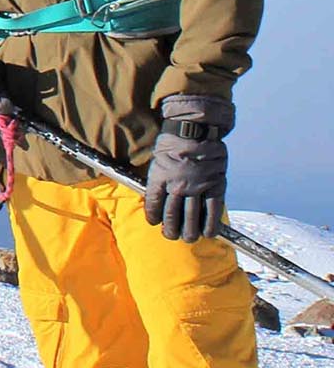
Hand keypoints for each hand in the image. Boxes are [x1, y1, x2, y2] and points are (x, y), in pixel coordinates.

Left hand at [144, 95, 232, 241]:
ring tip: (188, 238)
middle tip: (172, 235)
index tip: (155, 223)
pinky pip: (212, 210)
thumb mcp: (157, 161)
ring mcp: (197, 187)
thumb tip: (158, 198)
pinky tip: (209, 233)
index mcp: (159, 180)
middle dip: (171, 230)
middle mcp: (177, 186)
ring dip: (189, 232)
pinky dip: (210, 224)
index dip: (153, 218)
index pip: (154, 206)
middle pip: (172, 216)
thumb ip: (158, 181)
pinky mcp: (215, 185)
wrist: (194, 129)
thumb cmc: (173, 143)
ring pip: (191, 218)